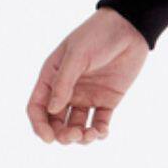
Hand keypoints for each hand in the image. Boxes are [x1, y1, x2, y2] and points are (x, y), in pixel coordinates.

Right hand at [26, 9, 149, 144]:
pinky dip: (99, 132)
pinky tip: (102, 132)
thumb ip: (63, 83)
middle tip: (74, 135)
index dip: (39, 125)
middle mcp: (67, 90)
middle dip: (62, 134)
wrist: (129, 27)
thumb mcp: (76, 55)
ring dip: (80, 136)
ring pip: (77, 125)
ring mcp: (87, 95)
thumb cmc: (97, 35)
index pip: (38, 107)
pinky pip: (99, 122)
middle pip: (56, 121)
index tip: (48, 139)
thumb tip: (51, 110)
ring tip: (89, 135)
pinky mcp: (107, 99)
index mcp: (52, 77)